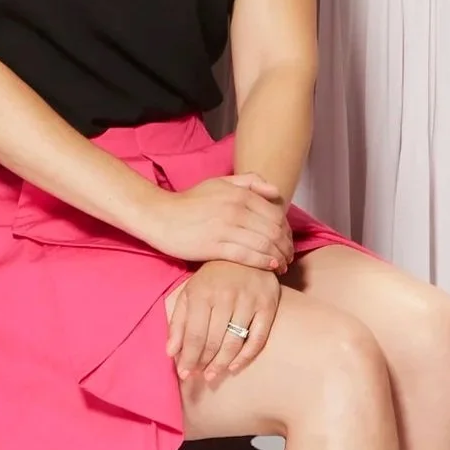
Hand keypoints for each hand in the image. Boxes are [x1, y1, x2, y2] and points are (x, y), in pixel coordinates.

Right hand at [148, 174, 292, 270]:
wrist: (160, 216)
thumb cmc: (190, 201)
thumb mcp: (219, 183)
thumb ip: (249, 182)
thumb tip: (276, 191)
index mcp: (239, 194)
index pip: (276, 214)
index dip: (287, 230)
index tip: (288, 241)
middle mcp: (235, 209)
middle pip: (274, 231)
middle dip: (286, 246)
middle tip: (289, 257)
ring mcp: (225, 228)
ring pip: (264, 245)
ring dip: (279, 257)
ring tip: (282, 266)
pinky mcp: (214, 246)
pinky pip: (247, 256)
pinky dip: (263, 262)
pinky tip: (271, 267)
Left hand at [166, 260, 282, 382]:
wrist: (245, 253)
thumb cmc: (213, 277)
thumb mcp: (190, 292)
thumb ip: (178, 321)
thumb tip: (170, 352)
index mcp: (201, 292)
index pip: (194, 334)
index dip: (188, 357)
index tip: (183, 373)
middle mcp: (225, 296)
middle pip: (213, 341)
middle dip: (203, 363)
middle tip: (198, 376)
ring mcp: (249, 300)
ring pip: (234, 342)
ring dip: (222, 364)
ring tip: (212, 375)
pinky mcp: (268, 304)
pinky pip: (258, 338)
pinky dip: (246, 357)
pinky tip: (234, 367)